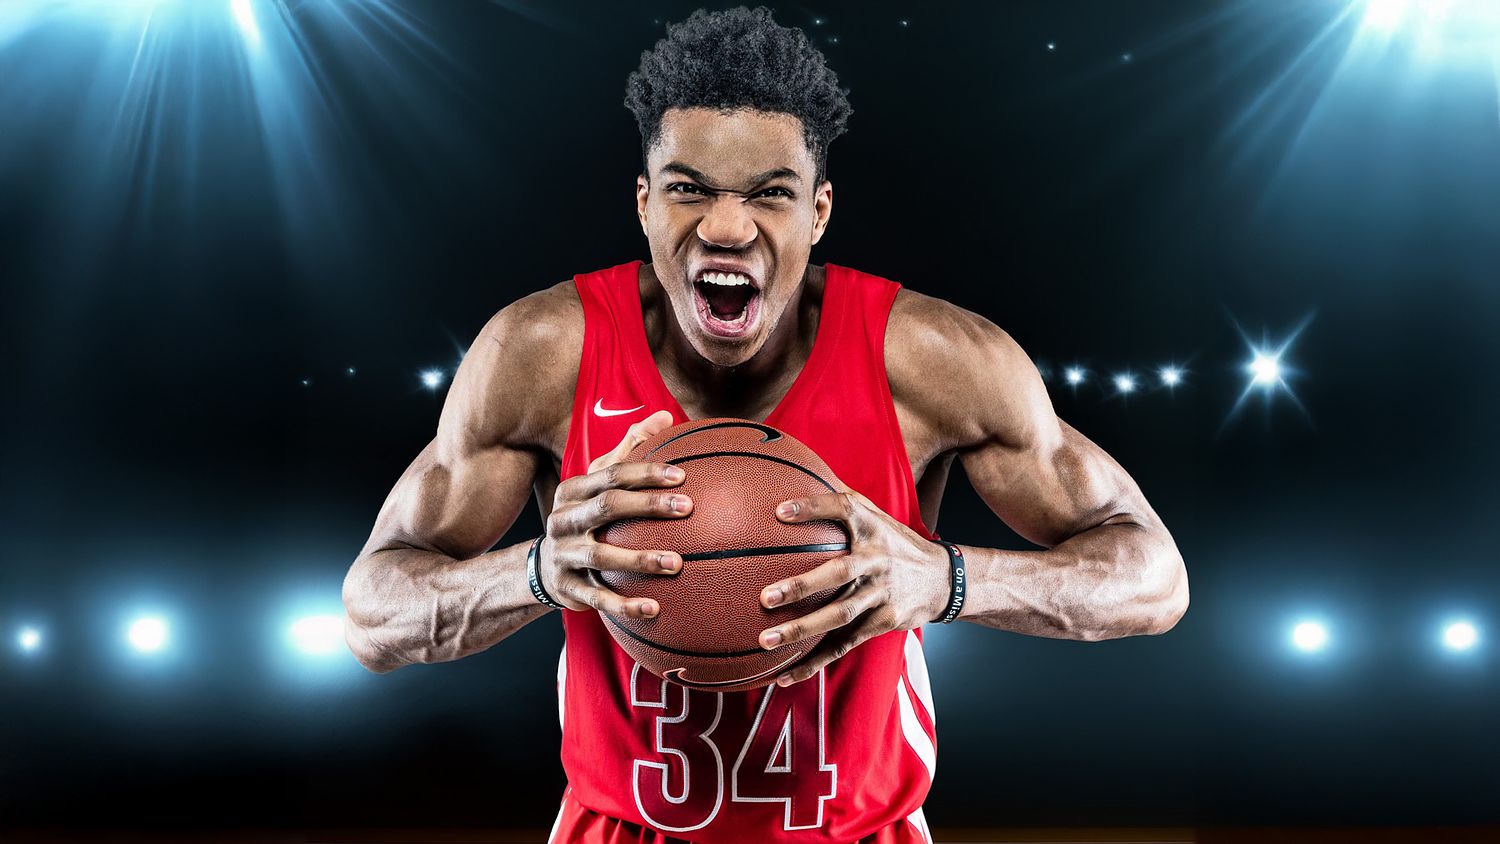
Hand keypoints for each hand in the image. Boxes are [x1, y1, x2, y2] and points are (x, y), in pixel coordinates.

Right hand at [539, 410, 690, 617]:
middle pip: (607, 507)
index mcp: (574, 490)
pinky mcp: (567, 588)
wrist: (543, 568)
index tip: (682, 476)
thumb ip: (630, 449)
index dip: (646, 473)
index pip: (612, 474)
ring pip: (601, 555)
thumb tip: (668, 416)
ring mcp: (563, 554)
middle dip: (648, 506)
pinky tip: (655, 610)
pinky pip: (597, 597)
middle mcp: (565, 519)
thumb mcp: (599, 483)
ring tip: (678, 564)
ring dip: (641, 560)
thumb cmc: (587, 517)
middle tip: (687, 508)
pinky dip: (625, 604)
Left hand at [757, 488, 950, 685]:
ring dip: (802, 629)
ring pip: (839, 615)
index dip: (812, 508)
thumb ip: (841, 500)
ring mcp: (882, 593)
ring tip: (766, 641)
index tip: (779, 511)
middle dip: (802, 586)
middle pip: (837, 573)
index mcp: (872, 527)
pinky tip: (785, 674)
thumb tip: (796, 473)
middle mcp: (877, 559)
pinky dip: (815, 661)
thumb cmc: (894, 542)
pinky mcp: (884, 621)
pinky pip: (844, 644)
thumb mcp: (875, 515)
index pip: (842, 509)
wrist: (943, 579)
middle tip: (764, 597)